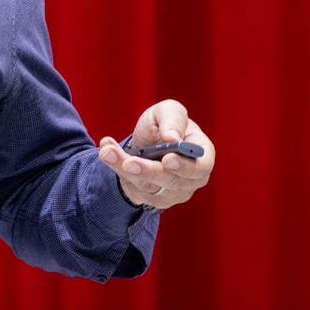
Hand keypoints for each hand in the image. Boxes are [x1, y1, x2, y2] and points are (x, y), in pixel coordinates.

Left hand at [97, 99, 214, 210]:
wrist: (146, 142)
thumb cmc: (163, 124)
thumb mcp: (167, 111)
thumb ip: (173, 119)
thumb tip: (172, 138)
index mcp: (202, 154)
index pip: (202, 166)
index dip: (186, 166)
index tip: (167, 159)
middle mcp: (191, 178)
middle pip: (172, 181)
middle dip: (148, 171)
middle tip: (128, 162)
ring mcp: (173, 192)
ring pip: (149, 186)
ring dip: (124, 168)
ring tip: (107, 151)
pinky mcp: (153, 198)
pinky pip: (134, 188)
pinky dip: (117, 169)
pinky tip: (107, 152)